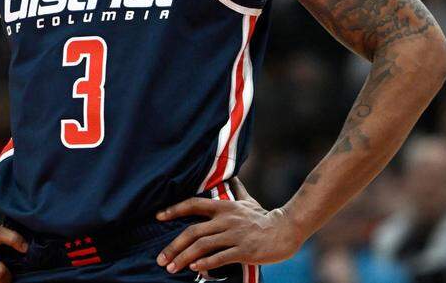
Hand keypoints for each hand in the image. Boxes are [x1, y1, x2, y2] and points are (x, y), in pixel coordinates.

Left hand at [155, 178, 304, 273]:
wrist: (286, 230)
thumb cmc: (264, 217)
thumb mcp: (248, 201)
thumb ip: (236, 190)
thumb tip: (230, 176)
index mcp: (224, 207)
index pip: (193, 204)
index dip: (174, 210)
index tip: (158, 217)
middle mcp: (226, 219)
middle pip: (193, 231)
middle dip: (174, 246)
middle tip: (161, 259)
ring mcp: (235, 235)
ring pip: (203, 246)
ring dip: (184, 258)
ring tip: (171, 268)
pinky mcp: (244, 250)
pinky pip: (220, 257)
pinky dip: (206, 263)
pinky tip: (194, 268)